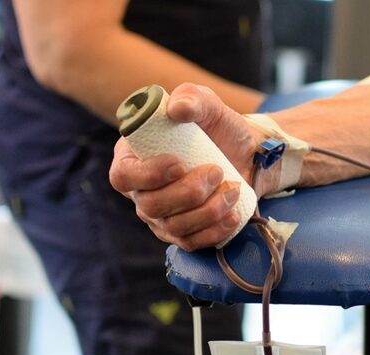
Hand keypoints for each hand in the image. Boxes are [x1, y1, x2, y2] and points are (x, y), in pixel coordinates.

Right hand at [110, 83, 271, 249]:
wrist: (247, 153)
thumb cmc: (218, 127)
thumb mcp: (207, 103)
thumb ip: (190, 97)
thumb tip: (176, 109)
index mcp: (133, 159)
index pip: (122, 176)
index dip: (147, 175)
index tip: (178, 164)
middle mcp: (141, 192)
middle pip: (150, 206)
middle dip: (187, 192)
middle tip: (217, 172)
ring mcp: (162, 217)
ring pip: (173, 227)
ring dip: (207, 211)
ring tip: (233, 189)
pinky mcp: (184, 234)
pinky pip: (192, 243)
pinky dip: (215, 231)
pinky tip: (233, 214)